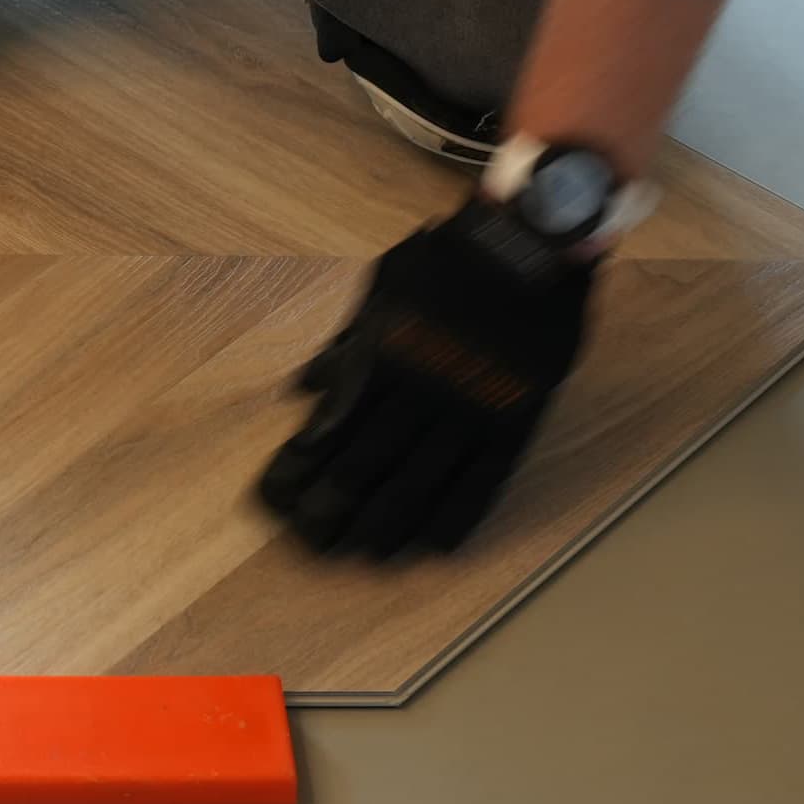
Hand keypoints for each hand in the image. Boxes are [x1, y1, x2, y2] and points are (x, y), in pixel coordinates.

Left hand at [258, 201, 595, 556]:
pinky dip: (457, 518)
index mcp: (380, 362)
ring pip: (419, 486)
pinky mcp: (513, 423)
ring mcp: (467, 413)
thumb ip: (345, 346)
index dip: (299, 469)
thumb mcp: (382, 290)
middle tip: (312, 542)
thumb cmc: (447, 263)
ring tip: (364, 555)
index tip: (277, 498)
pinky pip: (483, 483)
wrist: (526, 248)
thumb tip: (304, 388)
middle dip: (333, 510)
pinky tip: (434, 547)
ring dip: (386, 526)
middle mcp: (417, 396)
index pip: (328, 430)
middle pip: (365, 469)